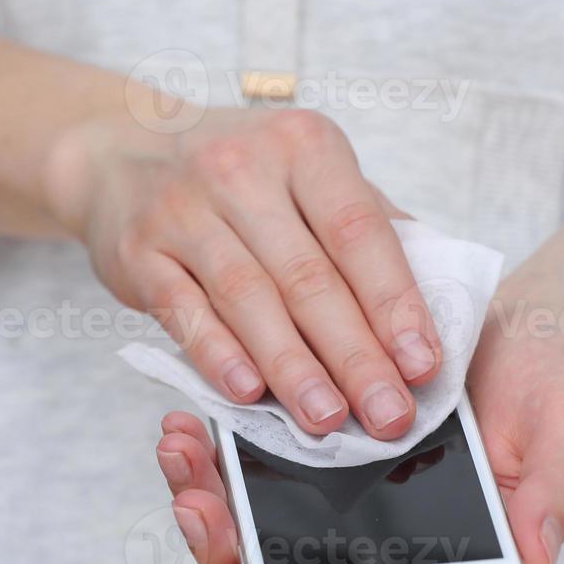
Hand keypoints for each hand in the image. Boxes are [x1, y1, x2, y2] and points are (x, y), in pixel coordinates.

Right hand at [49, 107, 442, 439]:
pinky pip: (185, 313)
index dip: (395, 302)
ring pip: (249, 299)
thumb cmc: (239, 174)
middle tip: (389, 415)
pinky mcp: (139, 252)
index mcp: (303, 145)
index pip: (359, 232)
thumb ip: (368, 224)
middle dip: (355, 355)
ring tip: (329, 419)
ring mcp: (183, 209)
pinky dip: (219, 356)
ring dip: (293, 367)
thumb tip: (440, 297)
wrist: (124, 151)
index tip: (423, 365)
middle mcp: (241, 169)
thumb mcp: (307, 170)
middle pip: (308, 276)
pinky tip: (250, 393)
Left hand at [152, 282, 563, 563]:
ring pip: (246, 495)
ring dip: (201, 481)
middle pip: (269, 549)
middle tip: (194, 505)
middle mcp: (359, 510)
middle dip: (218, 536)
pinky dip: (215, 427)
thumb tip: (534, 559)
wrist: (532, 315)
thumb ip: (550, 495)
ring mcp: (328, 462)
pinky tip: (188, 410)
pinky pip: (249, 431)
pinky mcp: (311, 405)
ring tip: (178, 445)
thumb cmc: (551, 385)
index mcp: (414, 538)